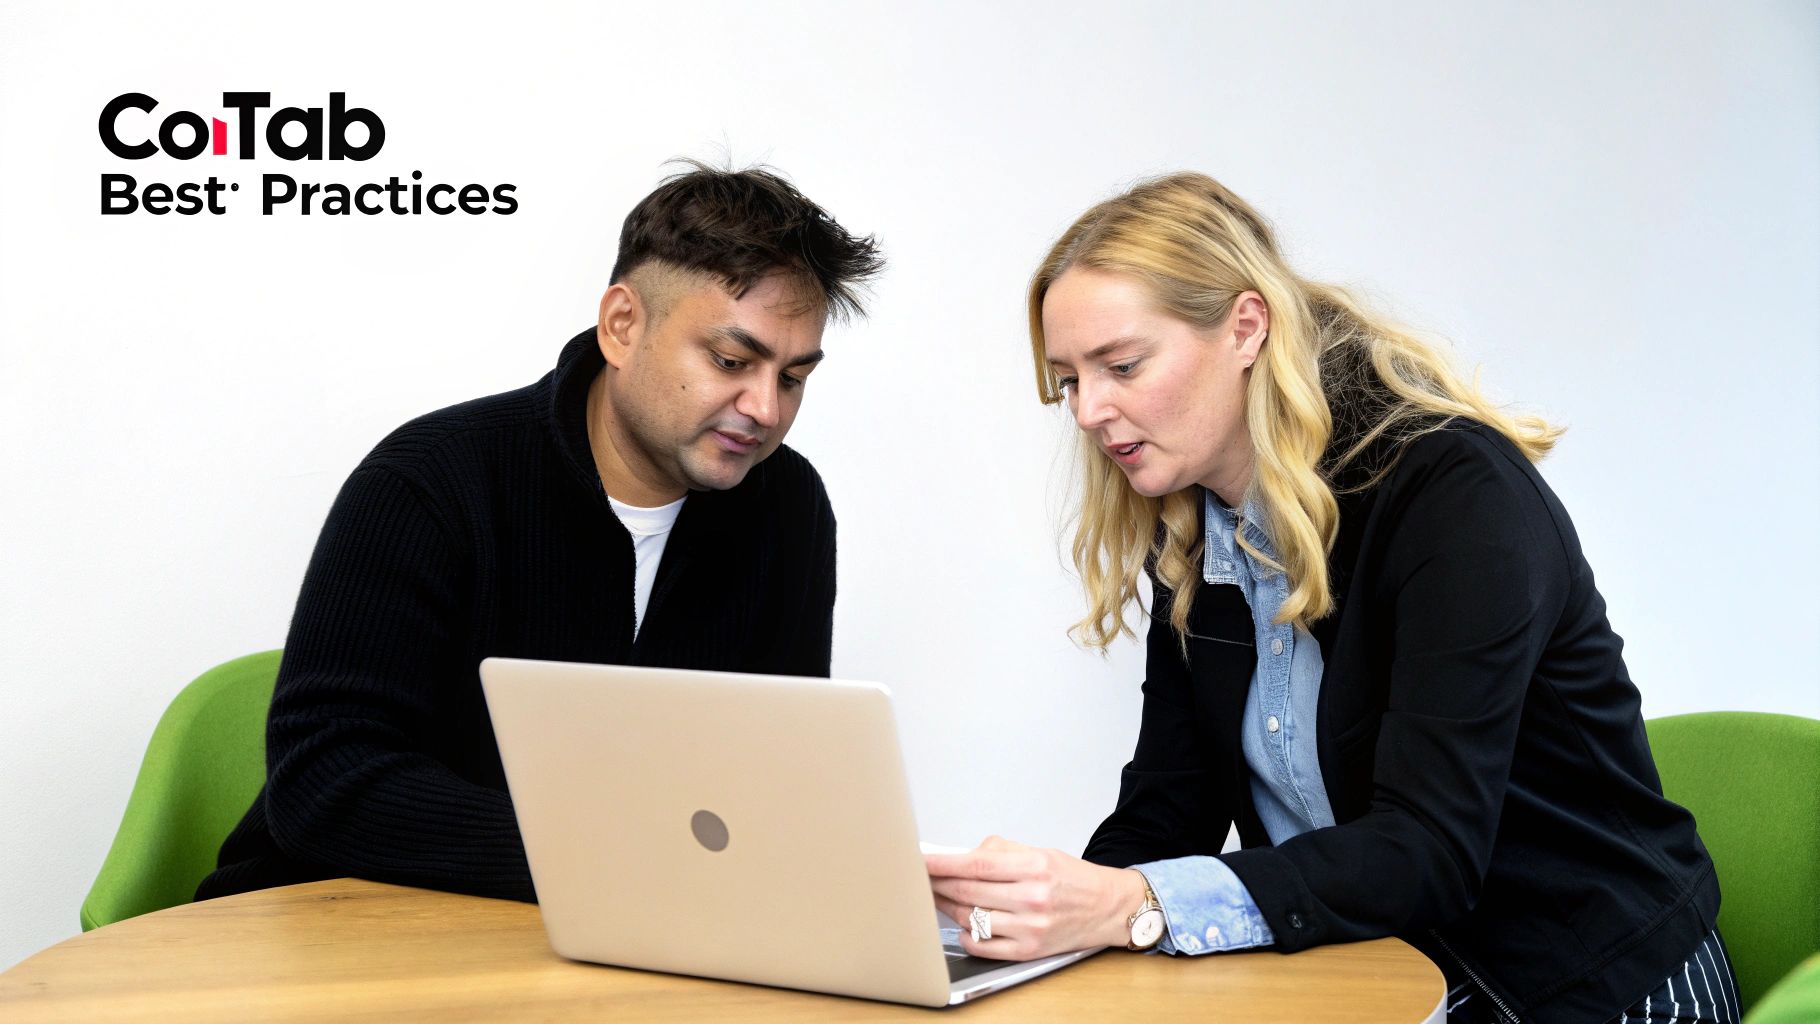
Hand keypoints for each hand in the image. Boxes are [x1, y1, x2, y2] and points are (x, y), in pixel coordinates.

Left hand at [924, 835, 1151, 960]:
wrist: (1108, 908)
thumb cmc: (1074, 879)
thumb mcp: (1041, 852)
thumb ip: (1000, 852)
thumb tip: (961, 855)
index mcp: (1035, 867)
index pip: (976, 864)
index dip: (943, 863)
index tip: (922, 860)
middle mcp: (1033, 898)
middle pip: (969, 891)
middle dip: (938, 884)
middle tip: (922, 878)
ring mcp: (1030, 928)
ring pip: (972, 918)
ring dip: (949, 907)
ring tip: (941, 897)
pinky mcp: (1029, 951)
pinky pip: (984, 946)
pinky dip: (967, 935)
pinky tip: (964, 923)